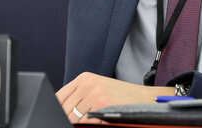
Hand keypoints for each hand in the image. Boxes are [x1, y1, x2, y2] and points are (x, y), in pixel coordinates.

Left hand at [56, 72, 173, 123]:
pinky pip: (87, 122)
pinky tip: (98, 122)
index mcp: (83, 78)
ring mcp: (95, 94)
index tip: (59, 116)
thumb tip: (61, 109)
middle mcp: (87, 84)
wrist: (143, 98)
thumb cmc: (119, 95)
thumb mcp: (97, 88)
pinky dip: (89, 126)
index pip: (59, 97)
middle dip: (68, 118)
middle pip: (65, 109)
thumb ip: (79, 95)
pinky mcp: (102, 105)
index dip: (58, 110)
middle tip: (74, 121)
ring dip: (78, 123)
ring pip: (74, 117)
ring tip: (89, 121)